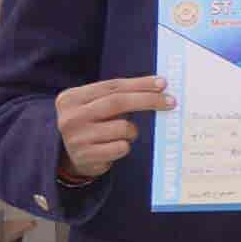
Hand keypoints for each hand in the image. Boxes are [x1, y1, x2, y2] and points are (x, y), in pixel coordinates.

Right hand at [55, 76, 169, 180]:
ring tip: (124, 135)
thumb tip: (159, 86)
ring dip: (132, 131)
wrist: (70, 157)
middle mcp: (71, 116)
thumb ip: (119, 95)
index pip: (112, 86)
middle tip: (170, 101)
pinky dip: (125, 146)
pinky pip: (121, 147)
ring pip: (123, 127)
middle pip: (118, 102)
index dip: (140, 84)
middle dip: (148, 100)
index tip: (163, 83)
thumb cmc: (92, 125)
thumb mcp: (96, 106)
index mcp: (72, 98)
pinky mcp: (86, 155)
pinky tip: (114, 147)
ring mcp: (76, 137)